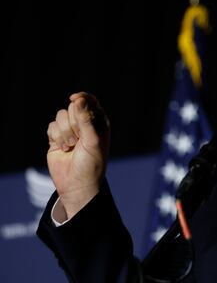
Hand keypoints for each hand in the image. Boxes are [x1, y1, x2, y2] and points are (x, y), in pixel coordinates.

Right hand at [46, 92, 109, 218]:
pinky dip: (56, 137)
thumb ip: (86, 119)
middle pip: (73, 107)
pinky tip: (63, 149)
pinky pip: (51, 126)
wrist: (77, 184)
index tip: (75, 99)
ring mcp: (70, 130)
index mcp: (99, 122)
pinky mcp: (56, 137)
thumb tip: (78, 99)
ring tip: (71, 146)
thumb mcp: (93, 140)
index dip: (82, 98)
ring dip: (64, 132)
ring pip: (61, 116)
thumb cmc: (91, 163)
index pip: (90, 101)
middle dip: (74, 122)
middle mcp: (84, 124)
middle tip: (79, 138)